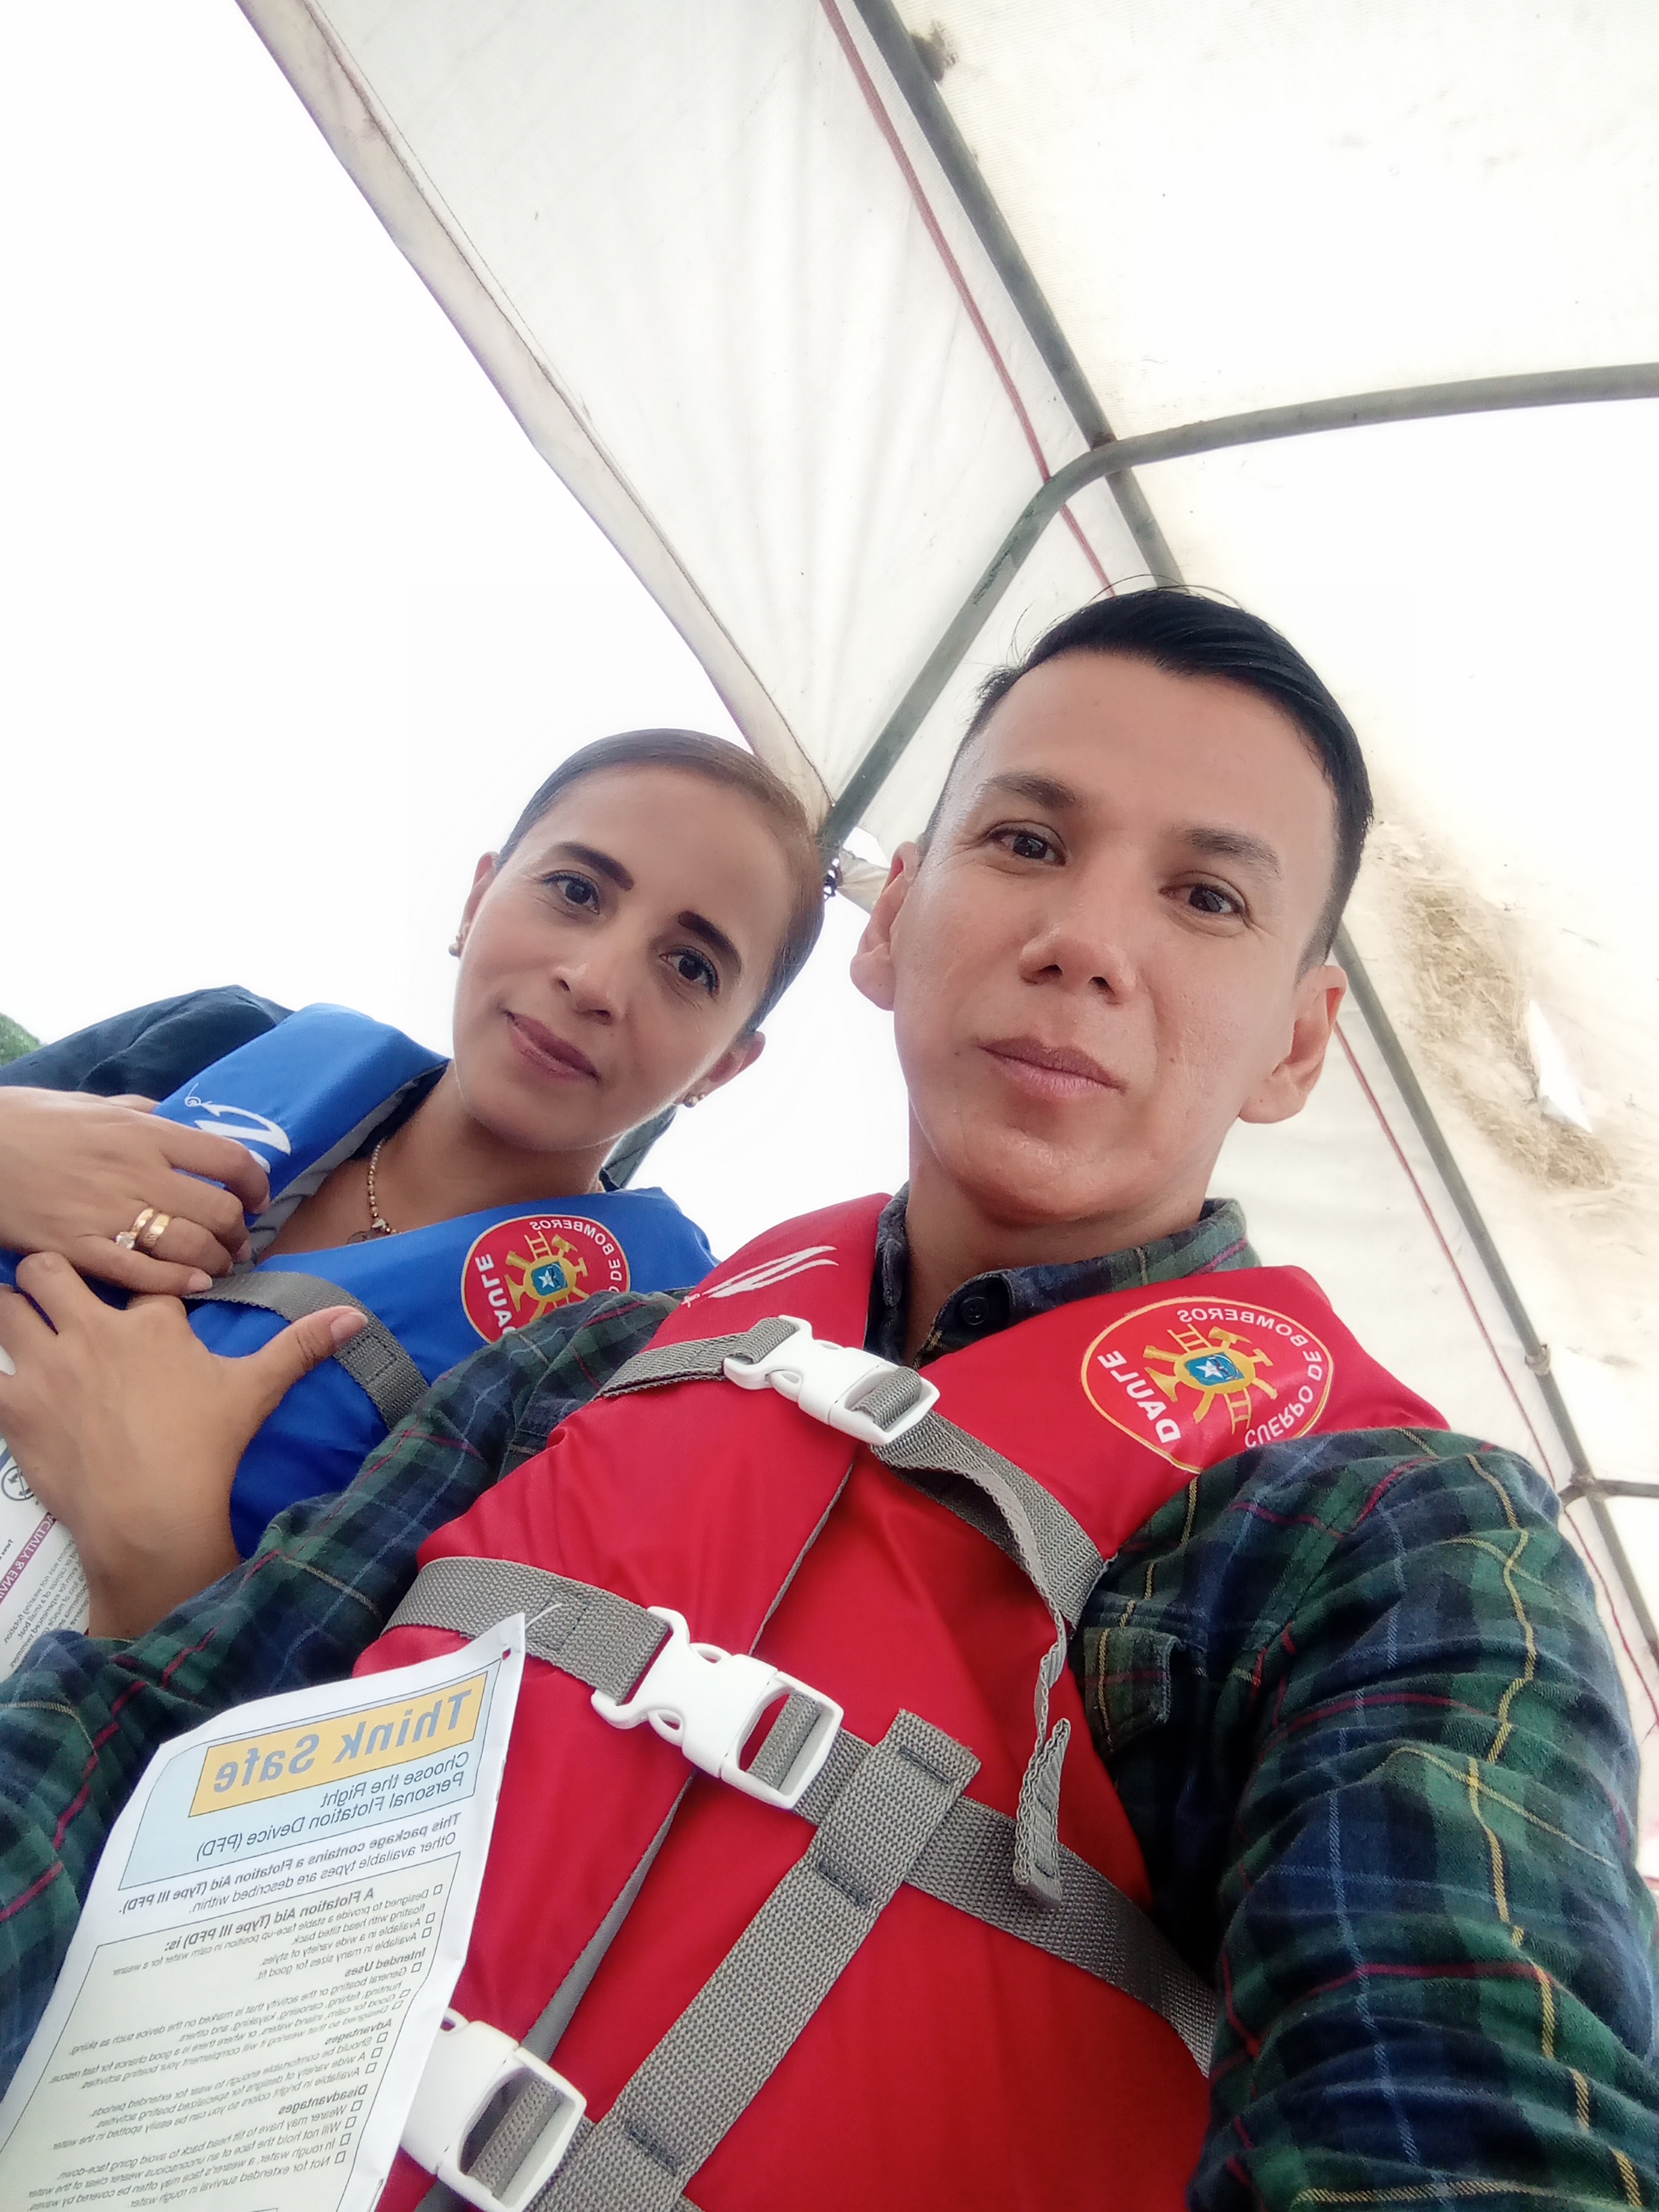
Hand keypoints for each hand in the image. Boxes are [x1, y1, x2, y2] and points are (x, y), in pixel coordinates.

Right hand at [0, 1087, 270, 1292]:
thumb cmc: (31, 1120)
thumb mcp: (94, 1105)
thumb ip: (141, 1113)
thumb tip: (175, 1118)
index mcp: (145, 1133)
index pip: (228, 1160)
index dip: (255, 1184)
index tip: (257, 1198)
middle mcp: (136, 1172)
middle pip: (217, 1210)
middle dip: (239, 1233)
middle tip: (239, 1243)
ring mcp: (106, 1213)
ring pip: (188, 1246)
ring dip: (215, 1261)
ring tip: (219, 1266)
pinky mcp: (76, 1248)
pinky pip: (140, 1273)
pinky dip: (176, 1283)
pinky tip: (193, 1286)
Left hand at [0, 1251, 365, 1638]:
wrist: (154, 1517)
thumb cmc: (206, 1451)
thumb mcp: (257, 1390)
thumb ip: (301, 1344)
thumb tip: (355, 1315)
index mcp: (153, 1322)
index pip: (138, 1272)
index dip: (138, 1275)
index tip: (136, 1288)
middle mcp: (94, 1331)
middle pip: (50, 1267)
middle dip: (51, 1271)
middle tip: (57, 1289)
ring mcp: (48, 1367)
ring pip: (5, 1304)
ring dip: (11, 1308)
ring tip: (21, 1322)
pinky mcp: (14, 1407)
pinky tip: (4, 1379)